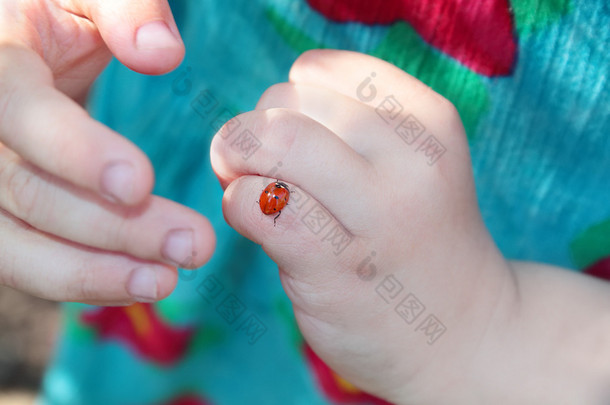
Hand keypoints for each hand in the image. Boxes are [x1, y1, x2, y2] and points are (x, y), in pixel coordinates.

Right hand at [0, 0, 214, 304]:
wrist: (16, 43)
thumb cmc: (57, 15)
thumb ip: (124, 8)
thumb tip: (163, 52)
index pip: (17, 109)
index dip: (75, 151)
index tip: (140, 183)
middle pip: (27, 191)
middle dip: (114, 227)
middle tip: (192, 245)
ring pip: (17, 243)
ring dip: (94, 271)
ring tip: (165, 280)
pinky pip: (26, 259)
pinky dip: (82, 277)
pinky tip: (137, 283)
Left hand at [211, 50, 515, 402]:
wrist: (463, 334)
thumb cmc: (416, 242)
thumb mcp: (410, 166)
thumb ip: (342, 130)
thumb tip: (251, 124)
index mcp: (427, 121)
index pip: (319, 70)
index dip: (285, 100)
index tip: (289, 139)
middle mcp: (409, 161)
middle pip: (286, 103)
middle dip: (251, 132)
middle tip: (252, 167)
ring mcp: (376, 215)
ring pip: (271, 142)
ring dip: (236, 164)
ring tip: (249, 192)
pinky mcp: (335, 265)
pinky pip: (255, 203)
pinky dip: (237, 205)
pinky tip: (256, 225)